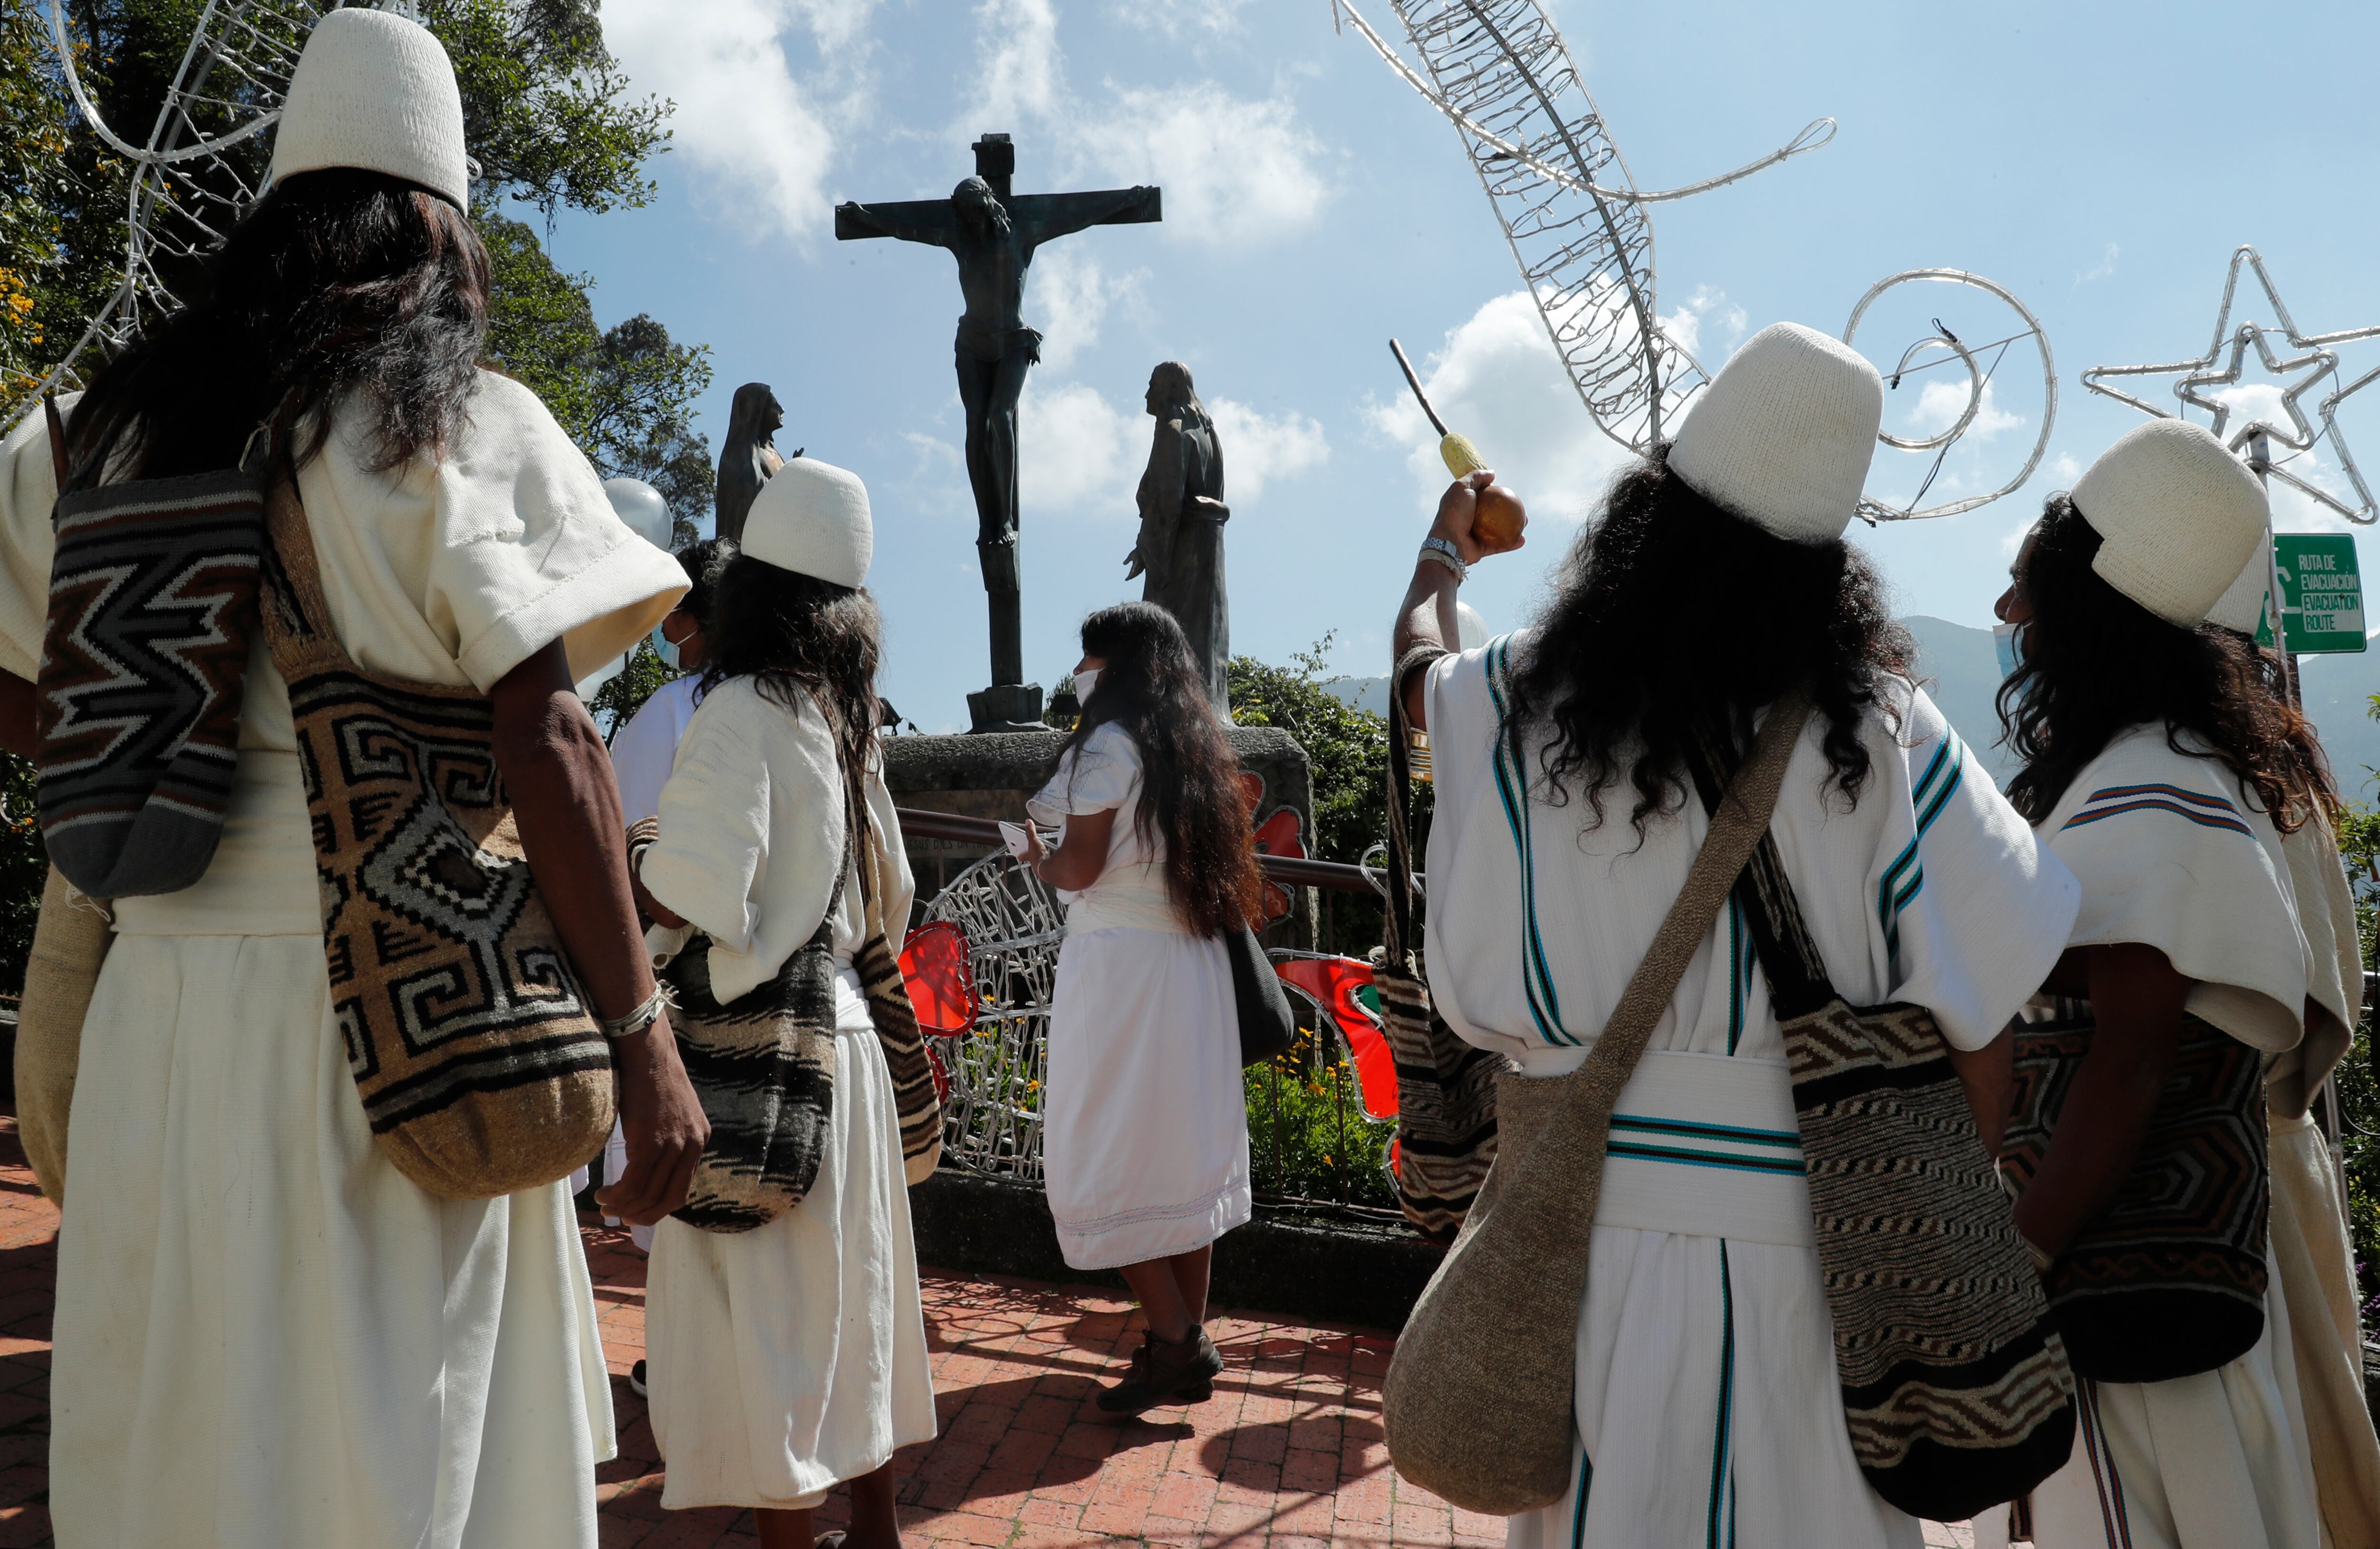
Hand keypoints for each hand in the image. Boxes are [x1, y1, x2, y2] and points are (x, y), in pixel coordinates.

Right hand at [596, 1010, 708, 1225]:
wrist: (644, 1047)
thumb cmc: (648, 1075)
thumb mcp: (668, 1112)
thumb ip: (666, 1138)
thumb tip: (645, 1165)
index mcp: (699, 1138)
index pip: (683, 1187)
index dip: (659, 1206)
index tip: (639, 1211)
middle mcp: (691, 1144)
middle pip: (670, 1199)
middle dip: (644, 1215)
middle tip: (622, 1217)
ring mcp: (672, 1143)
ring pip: (649, 1194)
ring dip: (624, 1206)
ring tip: (606, 1203)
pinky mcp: (651, 1141)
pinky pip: (634, 1182)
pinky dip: (618, 1195)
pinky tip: (605, 1193)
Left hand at [1430, 469, 1524, 562]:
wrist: (1448, 542)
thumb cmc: (1453, 513)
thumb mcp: (1462, 487)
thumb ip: (1476, 477)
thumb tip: (1492, 473)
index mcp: (1464, 505)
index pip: (1482, 496)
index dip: (1494, 492)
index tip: (1506, 490)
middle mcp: (1469, 519)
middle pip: (1494, 513)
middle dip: (1509, 510)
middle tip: (1520, 507)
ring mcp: (1475, 535)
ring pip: (1500, 530)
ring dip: (1514, 527)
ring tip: (1525, 522)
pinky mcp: (1480, 549)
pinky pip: (1499, 545)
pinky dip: (1511, 543)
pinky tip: (1522, 539)